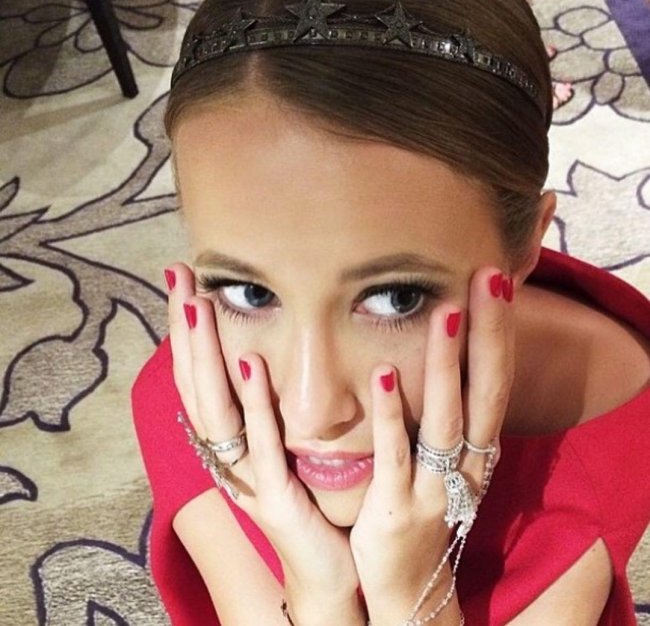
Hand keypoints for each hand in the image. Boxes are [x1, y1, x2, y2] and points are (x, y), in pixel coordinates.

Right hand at [166, 263, 363, 625]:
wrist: (330, 573)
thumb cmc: (312, 506)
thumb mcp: (288, 448)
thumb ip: (275, 408)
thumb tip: (268, 355)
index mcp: (230, 445)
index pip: (199, 379)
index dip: (186, 334)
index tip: (184, 282)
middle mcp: (228, 459)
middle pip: (196, 386)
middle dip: (185, 330)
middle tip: (179, 276)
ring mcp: (247, 480)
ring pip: (216, 411)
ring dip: (206, 355)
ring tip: (198, 304)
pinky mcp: (275, 501)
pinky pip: (261, 446)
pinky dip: (254, 403)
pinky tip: (250, 361)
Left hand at [349, 266, 513, 624]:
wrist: (408, 583)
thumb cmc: (424, 504)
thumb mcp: (445, 458)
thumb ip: (444, 410)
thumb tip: (440, 351)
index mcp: (478, 447)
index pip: (495, 379)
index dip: (498, 331)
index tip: (496, 279)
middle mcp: (467, 463)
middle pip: (484, 391)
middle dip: (489, 333)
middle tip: (489, 279)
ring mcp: (435, 486)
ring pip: (446, 419)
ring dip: (446, 365)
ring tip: (446, 314)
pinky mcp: (397, 506)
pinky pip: (396, 454)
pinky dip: (392, 415)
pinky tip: (384, 374)